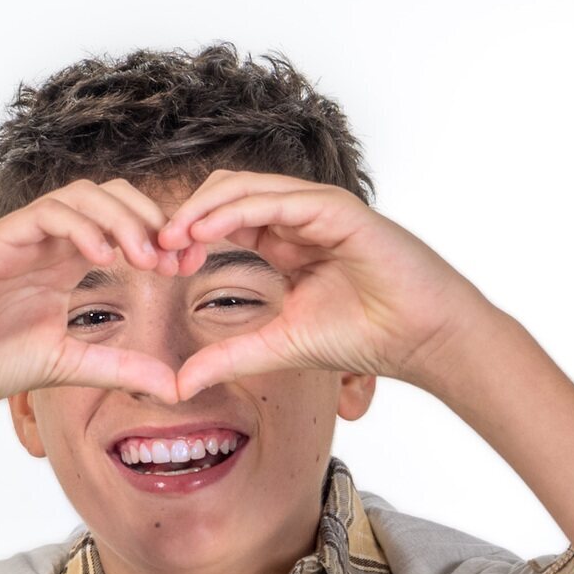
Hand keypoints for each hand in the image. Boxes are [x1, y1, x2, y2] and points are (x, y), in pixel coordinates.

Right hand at [0, 179, 188, 419]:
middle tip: (177, 257)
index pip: (125, 226)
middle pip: (113, 197)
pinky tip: (103, 257)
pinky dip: (81, 226)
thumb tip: (173, 386)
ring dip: (123, 219)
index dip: (162, 239)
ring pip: (84, 195)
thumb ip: (119, 368)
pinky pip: (48, 213)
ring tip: (147, 257)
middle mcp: (49, 240)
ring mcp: (24, 235)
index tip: (189, 269)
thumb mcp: (69, 366)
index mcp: (67, 261)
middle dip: (152, 220)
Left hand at [154, 170, 497, 399]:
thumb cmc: (364, 335)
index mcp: (282, 241)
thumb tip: (177, 385)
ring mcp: (316, 208)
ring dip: (202, 210)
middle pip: (224, 194)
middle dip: (185, 218)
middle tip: (154, 252)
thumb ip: (229, 357)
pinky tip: (207, 232)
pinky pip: (277, 199)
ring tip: (171, 239)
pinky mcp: (336, 209)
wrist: (420, 337)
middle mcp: (296, 217)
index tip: (157, 268)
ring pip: (245, 188)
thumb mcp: (278, 346)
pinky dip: (237, 210)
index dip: (186, 237)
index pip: (220, 220)